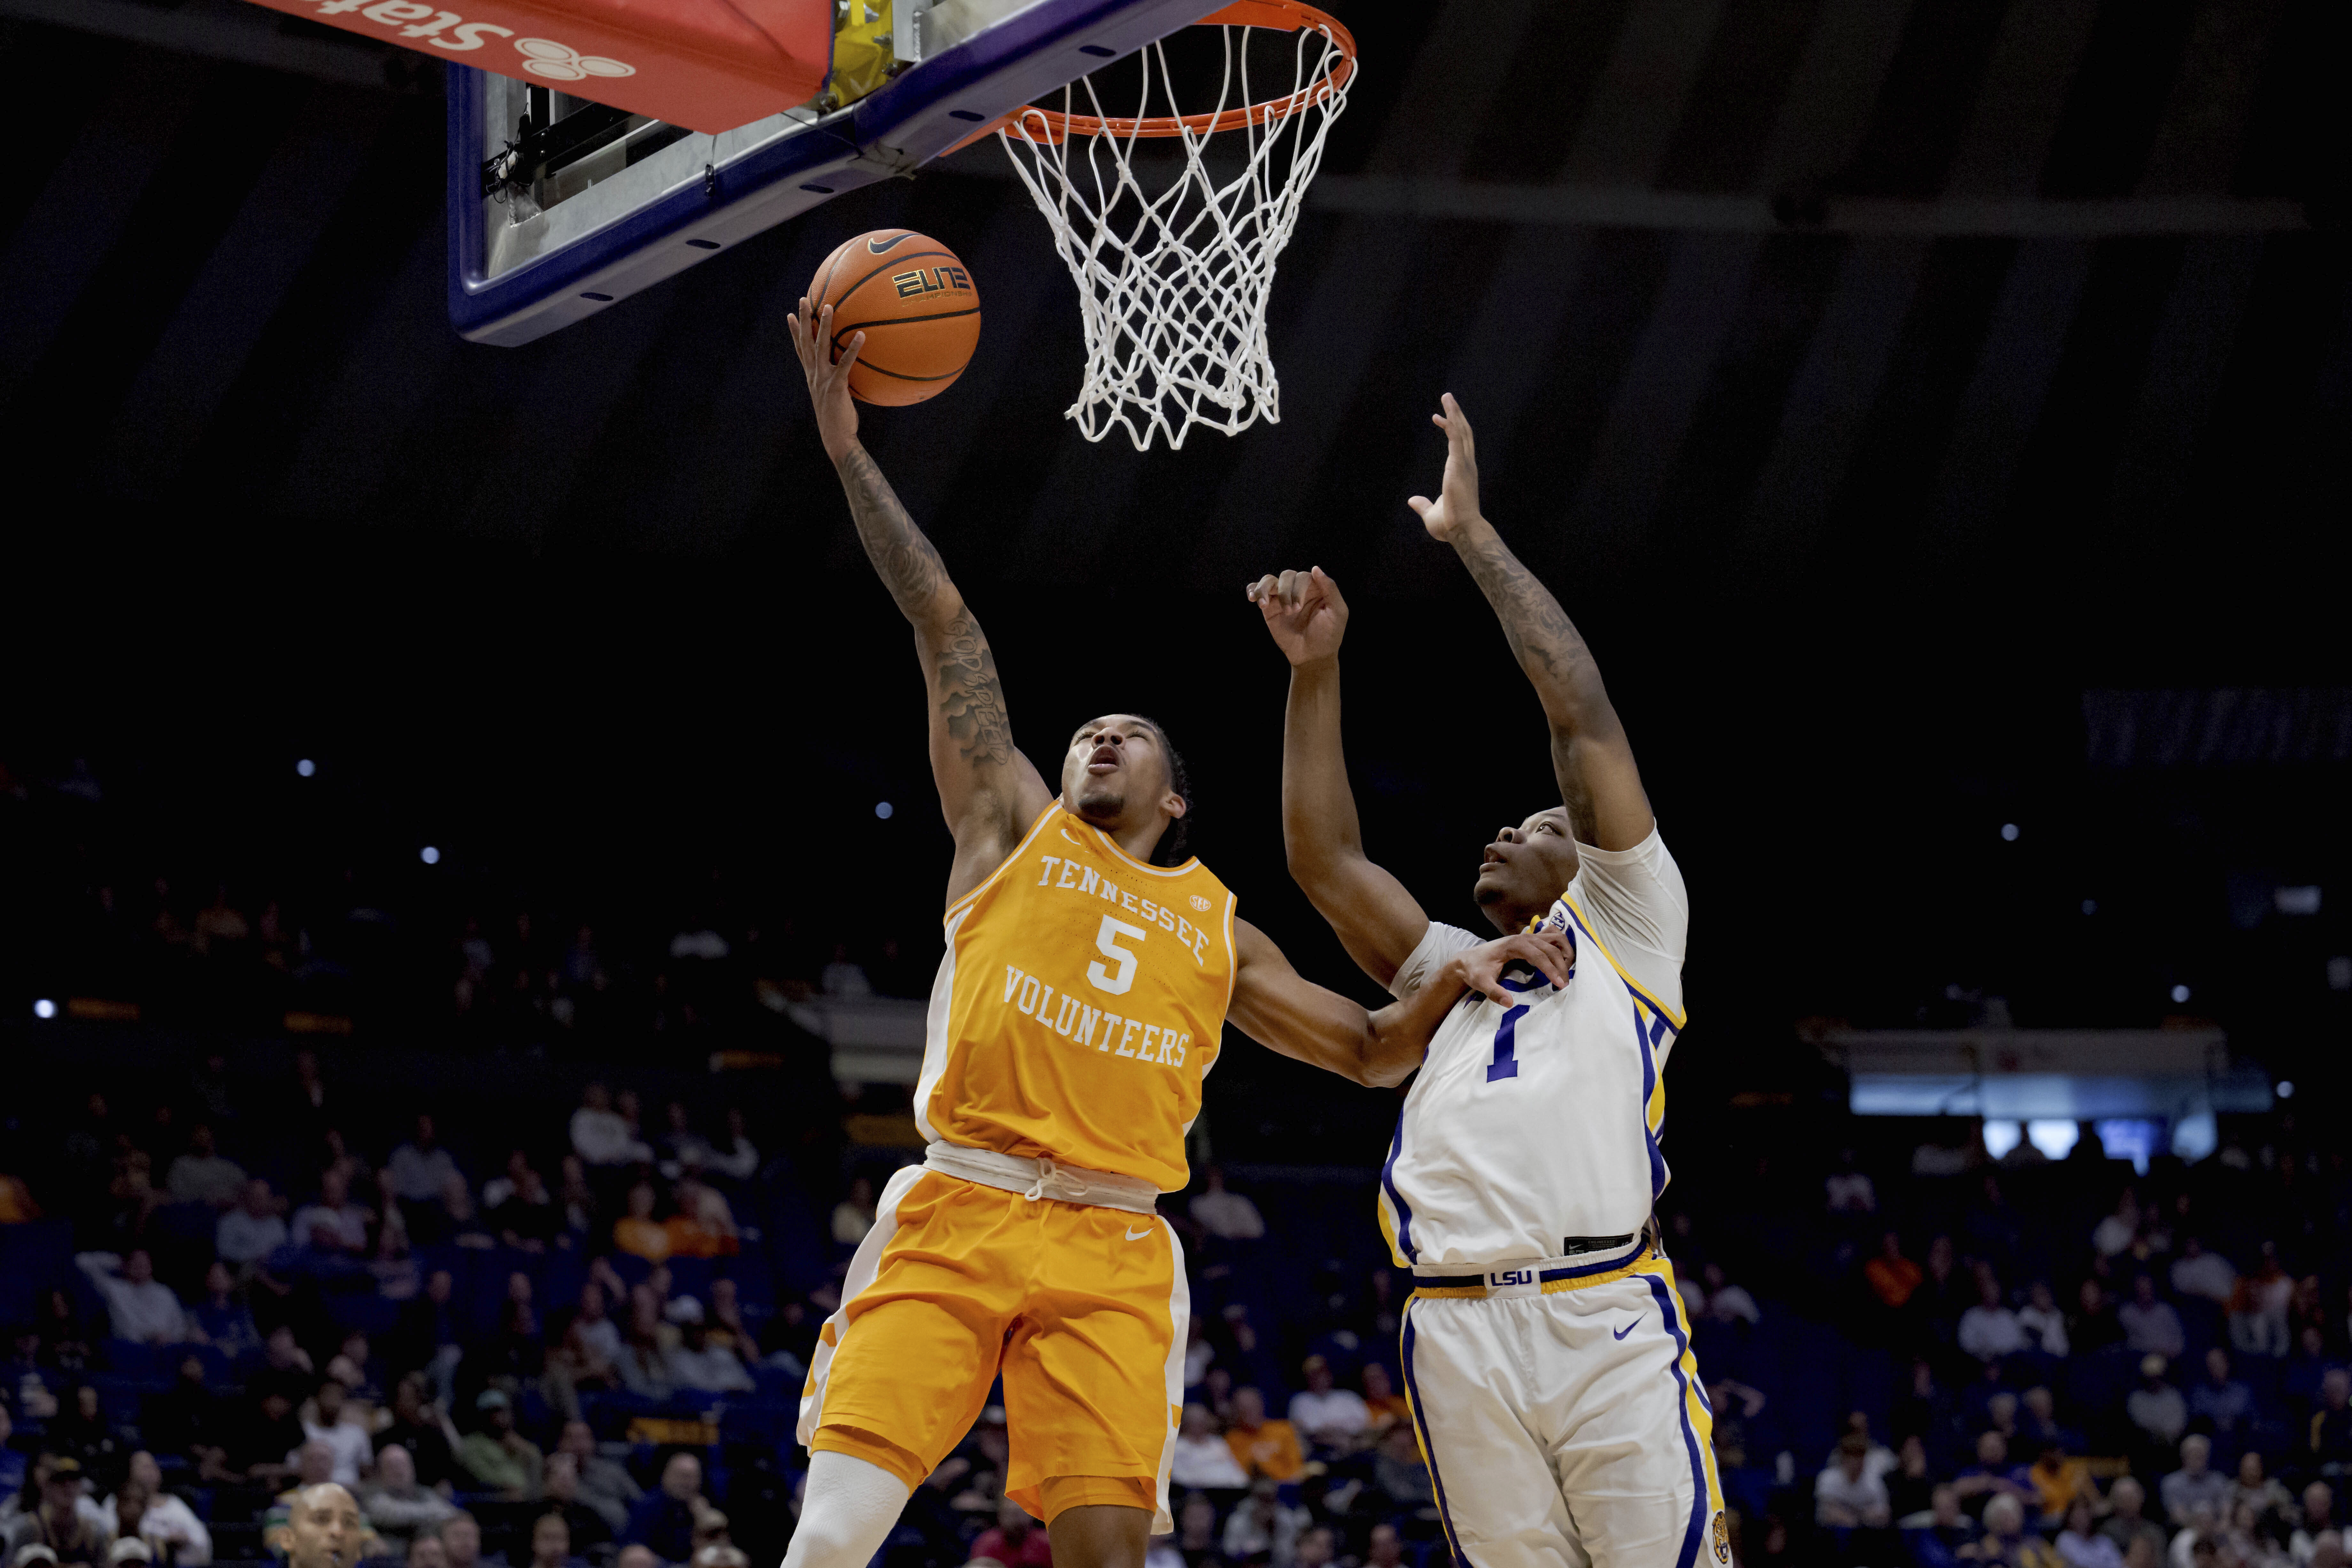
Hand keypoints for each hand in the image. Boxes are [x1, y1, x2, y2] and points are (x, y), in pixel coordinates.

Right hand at [785, 296, 864, 463]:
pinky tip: (861, 335)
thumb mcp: (834, 398)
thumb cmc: (838, 421)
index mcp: (812, 377)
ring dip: (824, 325)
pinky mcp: (836, 386)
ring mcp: (823, 380)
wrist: (837, 439)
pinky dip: (852, 348)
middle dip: (804, 320)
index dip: (795, 332)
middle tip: (803, 299)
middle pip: (805, 342)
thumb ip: (837, 383)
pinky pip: (845, 363)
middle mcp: (814, 376)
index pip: (800, 350)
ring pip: (820, 347)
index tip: (791, 315)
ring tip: (828, 306)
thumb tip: (847, 374)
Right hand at [1244, 567, 1348, 665]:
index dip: (1298, 589)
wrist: (1313, 656)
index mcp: (1315, 588)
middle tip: (1291, 612)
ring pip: (1269, 580)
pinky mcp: (1269, 609)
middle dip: (1285, 592)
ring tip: (1264, 604)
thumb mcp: (1338, 612)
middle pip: (1286, 576)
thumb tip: (1315, 568)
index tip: (1297, 608)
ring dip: (1265, 589)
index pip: (1303, 576)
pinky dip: (1252, 590)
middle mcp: (1297, 589)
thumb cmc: (1329, 634)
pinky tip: (1252, 598)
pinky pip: (1257, 591)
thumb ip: (1330, 588)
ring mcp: (1282, 598)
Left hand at [1405, 393, 1482, 542]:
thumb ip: (1423, 505)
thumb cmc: (1450, 525)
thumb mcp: (1431, 514)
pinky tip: (1441, 415)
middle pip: (1464, 433)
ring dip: (1454, 413)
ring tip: (1446, 397)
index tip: (1438, 419)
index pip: (1460, 446)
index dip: (1452, 430)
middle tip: (1448, 399)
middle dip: (1457, 415)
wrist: (1462, 531)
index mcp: (1462, 473)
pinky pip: (1455, 439)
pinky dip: (1450, 425)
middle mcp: (1467, 465)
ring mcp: (1464, 464)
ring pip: (1461, 431)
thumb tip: (1412, 501)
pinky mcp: (1459, 465)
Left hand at [1446, 925, 1573, 1007]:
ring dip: (1565, 952)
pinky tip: (1562, 958)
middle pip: (1551, 947)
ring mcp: (1527, 936)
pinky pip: (1550, 936)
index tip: (1560, 984)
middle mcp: (1523, 937)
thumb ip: (1494, 992)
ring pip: (1555, 938)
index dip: (1551, 969)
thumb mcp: (1481, 982)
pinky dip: (1560, 944)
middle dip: (1561, 965)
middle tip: (1565, 984)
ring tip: (1567, 971)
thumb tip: (1509, 1002)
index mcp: (1514, 945)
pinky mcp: (1529, 940)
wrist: (1468, 960)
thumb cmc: (1474, 970)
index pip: (1539, 955)